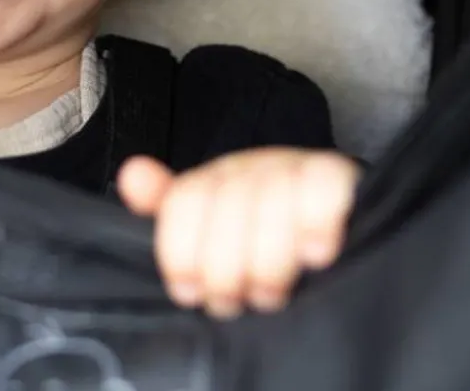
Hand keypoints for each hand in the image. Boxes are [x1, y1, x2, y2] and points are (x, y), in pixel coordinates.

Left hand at [117, 149, 359, 317]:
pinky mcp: (339, 176)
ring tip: (270, 292)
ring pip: (272, 198)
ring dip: (269, 257)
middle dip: (225, 266)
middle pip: (227, 203)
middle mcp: (251, 167)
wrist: (333, 224)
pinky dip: (317, 221)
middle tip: (233, 301)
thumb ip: (168, 211)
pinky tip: (315, 254)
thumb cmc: (262, 240)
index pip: (185, 199)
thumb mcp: (211, 235)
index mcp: (214, 180)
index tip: (188, 291)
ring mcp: (294, 168)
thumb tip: (131, 174)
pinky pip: (325, 186)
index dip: (181, 251)